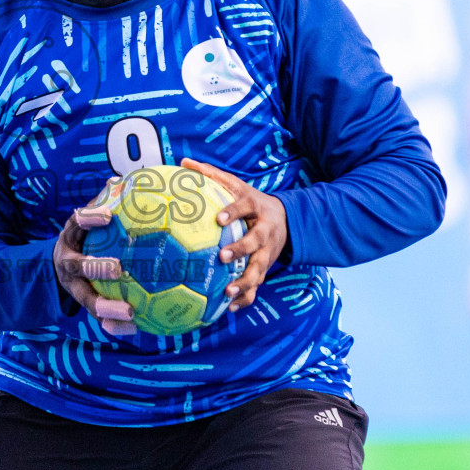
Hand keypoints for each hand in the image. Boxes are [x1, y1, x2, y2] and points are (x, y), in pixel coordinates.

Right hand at [53, 178, 135, 335]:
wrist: (58, 267)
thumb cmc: (85, 237)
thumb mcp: (87, 219)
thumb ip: (103, 202)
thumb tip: (120, 178)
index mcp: (71, 236)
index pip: (76, 222)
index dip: (89, 218)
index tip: (109, 216)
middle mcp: (68, 262)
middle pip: (76, 266)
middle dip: (95, 268)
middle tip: (117, 269)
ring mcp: (73, 286)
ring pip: (86, 299)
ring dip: (106, 307)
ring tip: (130, 312)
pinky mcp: (84, 304)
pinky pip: (99, 318)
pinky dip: (116, 324)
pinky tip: (137, 327)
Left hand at [180, 158, 288, 311]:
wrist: (286, 220)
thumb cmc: (251, 202)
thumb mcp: (236, 185)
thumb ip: (210, 174)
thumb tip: (183, 162)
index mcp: (256, 209)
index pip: (245, 208)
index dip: (233, 212)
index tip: (219, 218)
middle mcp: (264, 232)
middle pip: (256, 242)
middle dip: (241, 250)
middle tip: (223, 257)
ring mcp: (267, 253)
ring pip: (259, 269)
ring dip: (245, 282)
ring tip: (228, 292)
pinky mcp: (266, 268)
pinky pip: (257, 286)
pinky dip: (246, 297)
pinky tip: (230, 308)